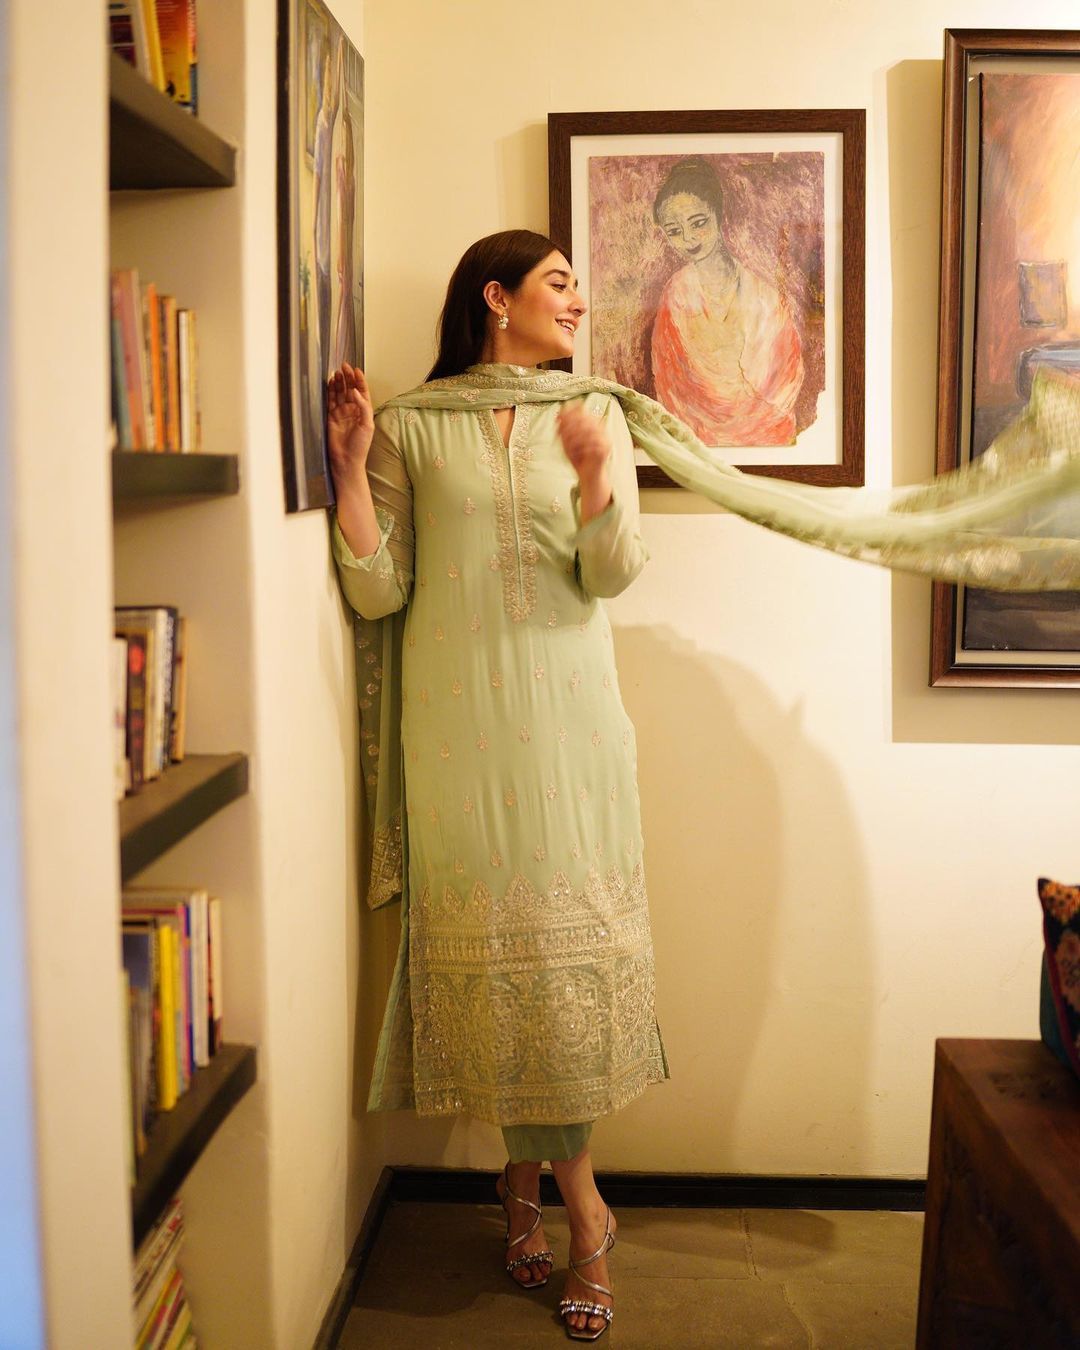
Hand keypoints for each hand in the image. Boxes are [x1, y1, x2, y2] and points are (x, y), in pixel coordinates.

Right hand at [327, 363, 373, 493]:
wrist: (346, 460)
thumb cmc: (360, 446)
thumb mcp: (367, 425)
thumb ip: (363, 407)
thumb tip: (355, 392)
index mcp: (364, 411)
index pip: (362, 391)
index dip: (359, 380)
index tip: (356, 370)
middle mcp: (353, 410)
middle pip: (350, 389)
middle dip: (348, 377)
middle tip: (344, 366)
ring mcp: (341, 413)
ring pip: (340, 393)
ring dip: (339, 382)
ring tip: (337, 372)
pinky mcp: (331, 416)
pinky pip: (330, 400)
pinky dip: (330, 391)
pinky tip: (331, 382)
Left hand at [558, 405, 612, 521]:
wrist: (589, 478)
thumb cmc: (579, 459)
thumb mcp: (568, 443)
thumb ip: (563, 430)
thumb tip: (557, 414)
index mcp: (594, 426)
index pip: (584, 413)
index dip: (571, 412)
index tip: (559, 414)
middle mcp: (601, 431)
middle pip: (585, 421)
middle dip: (570, 425)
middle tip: (559, 431)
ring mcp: (604, 440)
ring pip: (588, 431)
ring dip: (574, 437)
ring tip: (567, 446)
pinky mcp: (605, 451)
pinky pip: (592, 445)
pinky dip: (580, 448)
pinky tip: (574, 453)